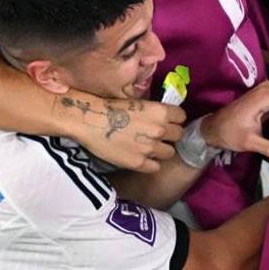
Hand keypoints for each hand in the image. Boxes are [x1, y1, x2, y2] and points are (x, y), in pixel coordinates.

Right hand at [57, 93, 184, 173]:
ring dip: (161, 150)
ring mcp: (150, 148)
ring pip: (169, 153)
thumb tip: (164, 117)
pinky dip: (150, 163)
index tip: (166, 121)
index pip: (181, 117)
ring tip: (147, 146)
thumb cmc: (107, 106)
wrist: (87, 120)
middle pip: (179, 135)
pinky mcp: (139, 163)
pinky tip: (140, 157)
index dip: (174, 120)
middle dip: (169, 135)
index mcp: (160, 112)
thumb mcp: (137, 102)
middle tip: (156, 135)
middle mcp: (159, 130)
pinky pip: (155, 167)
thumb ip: (154, 111)